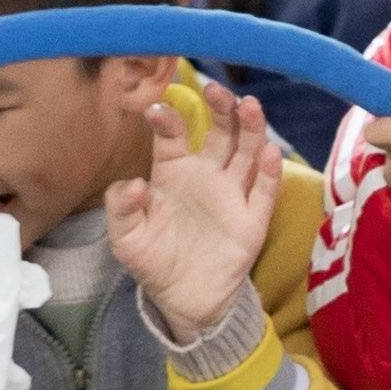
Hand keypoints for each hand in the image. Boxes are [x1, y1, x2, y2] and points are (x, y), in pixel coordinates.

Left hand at [109, 79, 277, 330]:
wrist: (184, 299)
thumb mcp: (125, 239)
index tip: (156, 111)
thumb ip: (121, 208)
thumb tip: (133, 183)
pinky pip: (264, 191)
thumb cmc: (154, 260)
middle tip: (217, 90)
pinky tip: (269, 152)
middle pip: (220, 132)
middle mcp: (206, 174)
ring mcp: (232, 194)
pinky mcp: (252, 219)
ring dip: (251, 128)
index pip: (173, 135)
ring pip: (247, 152)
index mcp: (173, 172)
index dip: (167, 120)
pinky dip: (269, 171)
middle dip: (221, 109)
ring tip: (249, 106)